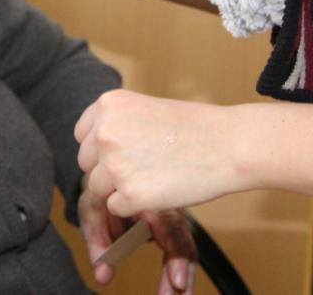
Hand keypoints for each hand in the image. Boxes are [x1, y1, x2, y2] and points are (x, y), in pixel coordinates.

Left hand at [76, 90, 244, 217]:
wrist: (229, 145)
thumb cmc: (194, 127)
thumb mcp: (144, 109)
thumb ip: (115, 124)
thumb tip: (93, 147)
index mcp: (107, 105)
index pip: (83, 136)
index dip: (102, 148)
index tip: (127, 151)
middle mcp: (104, 132)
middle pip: (87, 163)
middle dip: (108, 169)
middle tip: (146, 166)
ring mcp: (114, 164)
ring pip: (98, 187)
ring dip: (121, 188)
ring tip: (156, 176)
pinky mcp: (129, 195)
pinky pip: (116, 207)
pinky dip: (135, 205)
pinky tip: (160, 189)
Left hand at [78, 181, 195, 293]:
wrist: (108, 178)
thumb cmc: (100, 194)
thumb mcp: (91, 213)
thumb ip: (98, 243)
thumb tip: (103, 277)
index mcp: (146, 196)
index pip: (168, 225)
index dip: (175, 253)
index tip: (177, 281)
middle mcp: (165, 205)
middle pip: (182, 240)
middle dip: (181, 271)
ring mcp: (173, 217)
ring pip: (186, 247)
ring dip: (184, 274)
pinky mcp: (173, 227)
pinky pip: (182, 248)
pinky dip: (181, 269)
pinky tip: (179, 290)